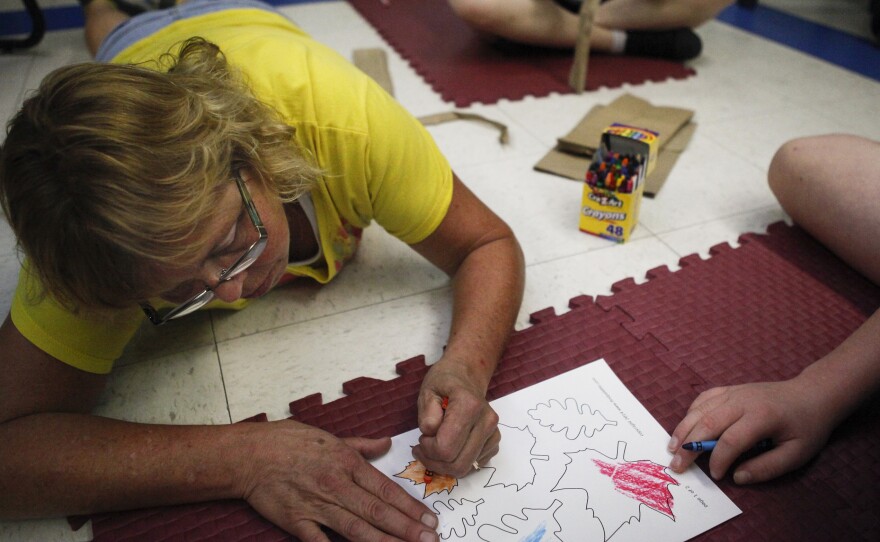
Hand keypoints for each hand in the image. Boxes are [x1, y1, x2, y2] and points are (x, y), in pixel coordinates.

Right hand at [241, 420, 438, 541]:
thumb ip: (362, 445)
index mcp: (347, 463)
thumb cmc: (288, 441)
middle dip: (407, 528)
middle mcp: (336, 485)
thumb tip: (386, 443)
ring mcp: (317, 506)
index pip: (386, 489)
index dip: (410, 506)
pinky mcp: (297, 522)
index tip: (430, 519)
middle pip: (378, 511)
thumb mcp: (330, 436)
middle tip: (431, 540)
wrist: (249, 454)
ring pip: (357, 529)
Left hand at [412, 360, 499, 477]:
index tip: (421, 438)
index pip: (446, 448)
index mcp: (468, 405)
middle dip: (434, 462)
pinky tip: (450, 446)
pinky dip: (458, 461)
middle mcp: (486, 421)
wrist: (466, 376)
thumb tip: (431, 435)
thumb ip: (426, 414)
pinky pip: (474, 465)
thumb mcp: (427, 391)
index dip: (428, 450)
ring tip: (434, 447)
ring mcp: (493, 432)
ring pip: (466, 468)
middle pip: (458, 464)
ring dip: (445, 464)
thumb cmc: (444, 383)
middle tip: (422, 449)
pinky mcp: (494, 441)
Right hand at [667, 376, 837, 483]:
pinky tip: (685, 427)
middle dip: (689, 446)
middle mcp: (742, 401)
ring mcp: (733, 392)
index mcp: (761, 416)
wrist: (811, 394)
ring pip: (700, 409)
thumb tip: (738, 477)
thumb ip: (767, 467)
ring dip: (683, 429)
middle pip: (708, 422)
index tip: (716, 476)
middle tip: (677, 465)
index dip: (719, 460)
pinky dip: (691, 413)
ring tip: (672, 448)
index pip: (731, 440)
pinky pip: (704, 399)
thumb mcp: (797, 453)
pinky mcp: (729, 389)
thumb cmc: (806, 426)